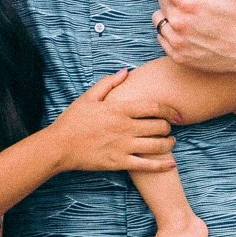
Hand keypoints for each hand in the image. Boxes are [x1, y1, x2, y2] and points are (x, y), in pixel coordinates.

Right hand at [47, 69, 177, 176]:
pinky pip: (147, 165)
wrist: (59, 146)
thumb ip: (108, 83)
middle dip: (169, 127)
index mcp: (119, 109)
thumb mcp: (88, 97)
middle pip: (159, 126)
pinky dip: (162, 165)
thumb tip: (126, 71)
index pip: (154, 107)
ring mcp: (123, 146)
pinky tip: (172, 165)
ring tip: (170, 143)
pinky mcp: (119, 162)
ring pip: (157, 145)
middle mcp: (124, 127)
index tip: (176, 114)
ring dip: (169, 144)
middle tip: (169, 128)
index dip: (170, 110)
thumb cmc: (72, 120)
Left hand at [149, 0, 235, 75]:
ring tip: (185, 15)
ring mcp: (178, 41)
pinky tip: (185, 31)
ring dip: (168, 14)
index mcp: (189, 2)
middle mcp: (179, 22)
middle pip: (161, 1)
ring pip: (159, 20)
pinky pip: (162, 39)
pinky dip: (169, 33)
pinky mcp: (179, 56)